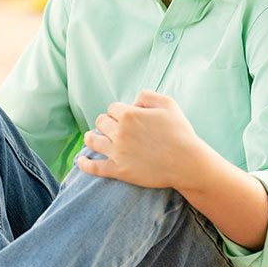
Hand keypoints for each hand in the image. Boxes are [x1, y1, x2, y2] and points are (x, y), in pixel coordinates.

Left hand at [77, 90, 201, 188]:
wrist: (186, 162)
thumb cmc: (180, 132)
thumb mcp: (168, 104)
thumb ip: (147, 95)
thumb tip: (133, 101)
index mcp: (129, 114)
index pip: (113, 108)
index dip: (118, 112)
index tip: (125, 117)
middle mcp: (119, 132)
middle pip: (101, 122)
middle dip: (106, 123)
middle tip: (111, 128)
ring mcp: (116, 152)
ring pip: (93, 140)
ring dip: (91, 137)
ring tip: (92, 138)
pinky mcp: (118, 170)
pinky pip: (93, 167)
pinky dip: (84, 163)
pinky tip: (81, 161)